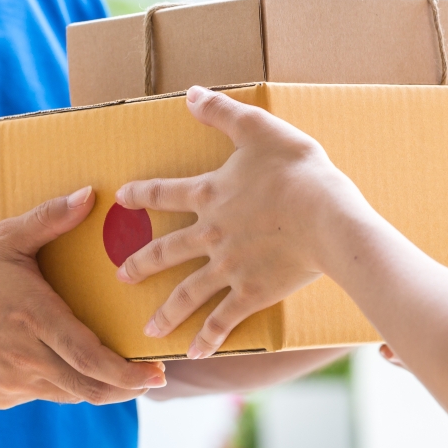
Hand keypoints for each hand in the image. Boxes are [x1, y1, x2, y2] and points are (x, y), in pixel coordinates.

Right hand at [0, 187, 166, 408]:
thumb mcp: (7, 239)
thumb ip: (51, 219)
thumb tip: (91, 195)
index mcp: (35, 318)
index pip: (91, 358)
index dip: (127, 373)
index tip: (155, 374)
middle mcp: (27, 357)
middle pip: (89, 388)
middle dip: (126, 388)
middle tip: (151, 379)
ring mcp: (13, 381)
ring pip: (69, 394)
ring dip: (96, 386)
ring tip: (116, 372)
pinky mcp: (1, 395)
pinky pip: (42, 393)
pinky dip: (60, 382)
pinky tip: (62, 362)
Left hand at [115, 86, 370, 358]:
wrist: (326, 218)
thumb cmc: (298, 171)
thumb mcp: (259, 129)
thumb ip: (222, 113)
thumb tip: (190, 94)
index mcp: (209, 194)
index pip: (163, 193)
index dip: (140, 195)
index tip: (121, 199)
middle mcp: (210, 234)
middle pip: (166, 251)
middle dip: (141, 264)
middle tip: (122, 276)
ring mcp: (228, 268)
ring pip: (187, 293)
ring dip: (166, 312)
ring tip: (149, 329)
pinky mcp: (251, 293)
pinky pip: (223, 320)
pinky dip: (209, 338)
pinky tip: (195, 354)